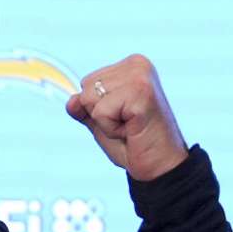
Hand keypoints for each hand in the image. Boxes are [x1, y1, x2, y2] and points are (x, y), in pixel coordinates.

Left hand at [65, 54, 188, 181]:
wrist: (160, 166)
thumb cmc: (135, 144)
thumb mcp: (102, 123)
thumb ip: (85, 109)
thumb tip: (71, 101)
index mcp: (131, 65)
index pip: (87, 82)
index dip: (98, 109)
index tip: (124, 118)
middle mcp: (137, 65)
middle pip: (86, 87)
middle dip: (100, 114)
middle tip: (128, 124)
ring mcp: (140, 76)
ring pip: (89, 98)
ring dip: (106, 122)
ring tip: (130, 126)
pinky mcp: (141, 92)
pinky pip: (100, 112)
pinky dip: (111, 129)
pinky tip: (132, 130)